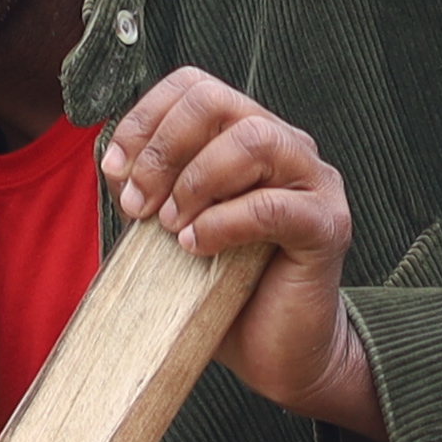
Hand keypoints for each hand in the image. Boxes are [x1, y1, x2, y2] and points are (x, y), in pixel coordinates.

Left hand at [103, 68, 382, 441]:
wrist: (277, 354)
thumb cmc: (223, 290)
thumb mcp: (172, 229)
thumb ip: (150, 188)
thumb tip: (113, 158)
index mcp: (247, 134)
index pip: (194, 87)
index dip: (144, 118)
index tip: (115, 170)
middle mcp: (286, 144)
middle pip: (218, 102)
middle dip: (163, 149)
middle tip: (139, 205)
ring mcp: (314, 181)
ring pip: (252, 140)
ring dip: (196, 181)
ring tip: (171, 226)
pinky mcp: (328, 226)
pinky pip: (273, 205)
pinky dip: (223, 222)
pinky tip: (196, 247)